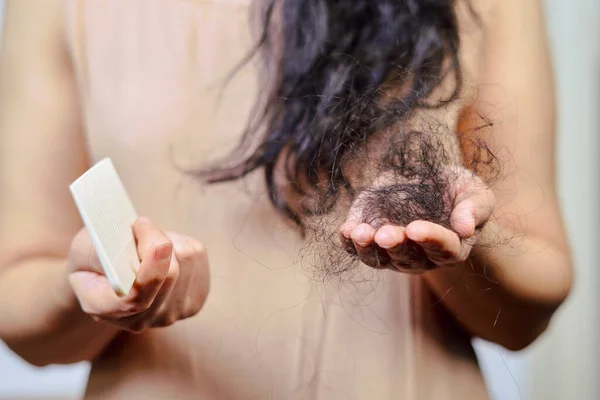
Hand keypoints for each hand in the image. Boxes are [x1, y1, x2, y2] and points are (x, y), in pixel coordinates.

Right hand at [67, 217, 209, 332]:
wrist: (108, 277)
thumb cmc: (93, 258)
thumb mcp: (84, 246)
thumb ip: (106, 246)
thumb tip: (143, 241)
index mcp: (103, 308)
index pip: (135, 299)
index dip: (152, 272)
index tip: (161, 244)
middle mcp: (139, 320)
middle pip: (169, 276)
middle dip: (157, 240)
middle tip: (139, 227)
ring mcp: (169, 315)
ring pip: (186, 261)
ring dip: (169, 241)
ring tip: (148, 246)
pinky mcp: (193, 302)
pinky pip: (197, 259)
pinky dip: (182, 245)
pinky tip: (165, 254)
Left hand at [340, 170, 494, 271]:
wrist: (430, 185)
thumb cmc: (458, 192)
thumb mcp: (474, 193)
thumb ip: (474, 209)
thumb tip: (466, 228)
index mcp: (451, 248)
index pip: (442, 249)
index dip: (430, 239)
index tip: (415, 228)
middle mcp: (421, 258)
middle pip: (407, 257)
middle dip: (395, 245)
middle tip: (386, 233)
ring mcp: (393, 254)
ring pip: (378, 259)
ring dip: (367, 248)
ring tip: (360, 233)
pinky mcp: (371, 243)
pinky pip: (356, 249)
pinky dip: (349, 242)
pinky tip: (345, 231)